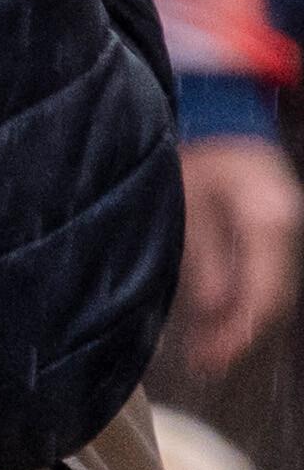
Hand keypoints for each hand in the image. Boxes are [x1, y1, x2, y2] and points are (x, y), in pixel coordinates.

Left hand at [184, 135, 300, 374]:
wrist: (208, 105)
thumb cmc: (190, 143)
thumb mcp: (184, 200)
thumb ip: (202, 255)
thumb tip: (213, 310)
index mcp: (270, 220)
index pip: (265, 293)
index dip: (240, 332)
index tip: (215, 360)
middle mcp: (283, 227)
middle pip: (267, 295)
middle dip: (235, 332)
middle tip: (204, 364)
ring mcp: (278, 225)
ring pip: (261, 286)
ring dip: (233, 319)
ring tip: (203, 353)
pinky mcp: (266, 225)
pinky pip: (254, 269)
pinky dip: (233, 295)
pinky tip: (209, 317)